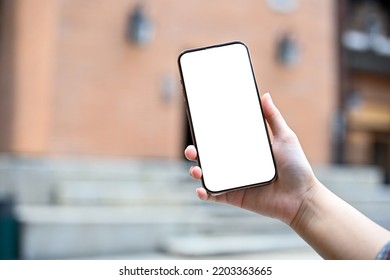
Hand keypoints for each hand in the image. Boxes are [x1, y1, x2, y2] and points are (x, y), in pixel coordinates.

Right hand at [185, 93, 317, 224]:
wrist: (302, 197)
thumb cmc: (296, 167)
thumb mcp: (285, 137)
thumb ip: (273, 117)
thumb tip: (265, 95)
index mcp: (244, 150)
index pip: (221, 140)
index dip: (207, 134)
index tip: (197, 125)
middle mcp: (236, 165)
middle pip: (209, 157)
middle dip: (195, 152)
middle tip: (192, 149)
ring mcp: (233, 181)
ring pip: (208, 175)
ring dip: (196, 171)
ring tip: (196, 169)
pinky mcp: (234, 197)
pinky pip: (214, 195)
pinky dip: (204, 193)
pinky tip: (201, 190)